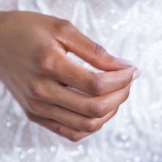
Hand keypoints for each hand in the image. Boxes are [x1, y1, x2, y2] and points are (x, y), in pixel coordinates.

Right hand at [0, 11, 136, 140]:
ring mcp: (37, 107)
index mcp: (48, 65)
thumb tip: (125, 67)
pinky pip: (72, 132)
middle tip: (128, 82)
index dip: (122, 80)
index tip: (133, 70)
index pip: (96, 84)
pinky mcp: (35, 115)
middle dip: (121, 96)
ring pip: (86, 125)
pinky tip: (100, 107)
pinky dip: (92, 125)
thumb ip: (95, 51)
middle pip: (94, 108)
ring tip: (116, 93)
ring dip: (110, 112)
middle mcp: (41, 91)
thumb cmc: (28, 30)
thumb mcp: (62, 29)